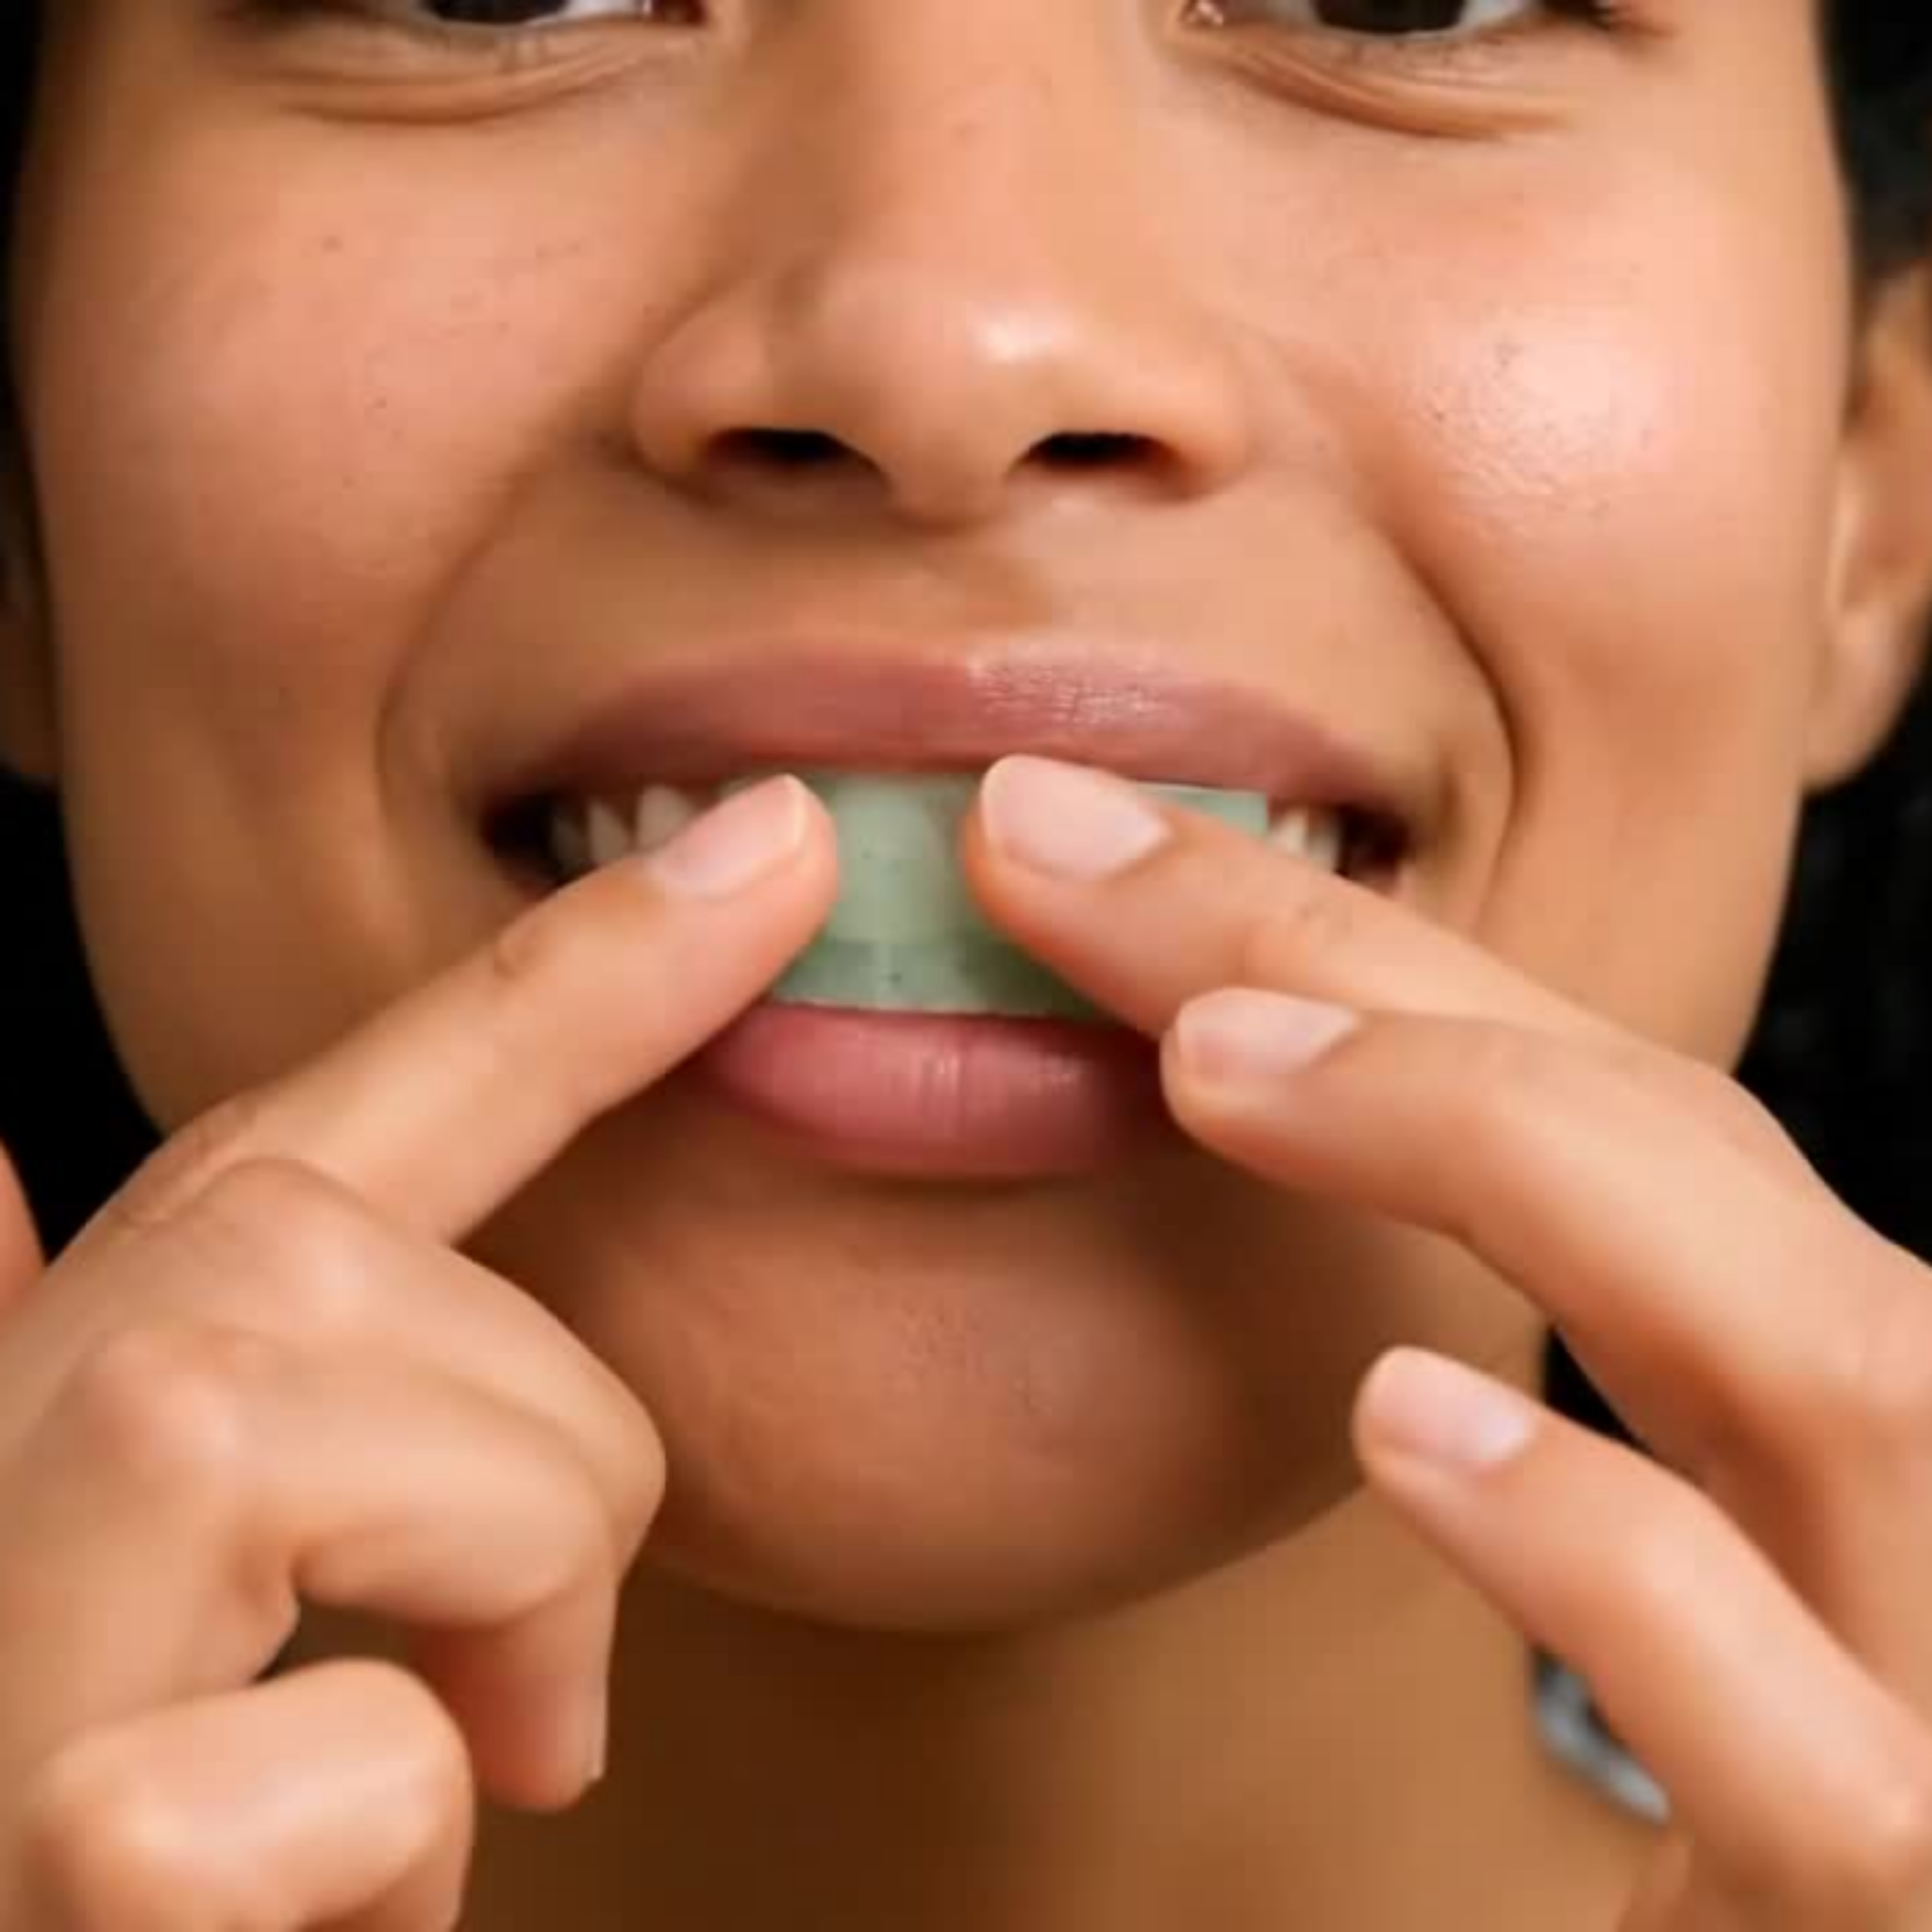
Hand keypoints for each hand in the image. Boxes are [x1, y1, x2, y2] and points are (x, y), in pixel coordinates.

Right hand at [0, 777, 834, 1931]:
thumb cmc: (210, 1874)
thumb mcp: (215, 1624)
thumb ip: (228, 1409)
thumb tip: (19, 1166)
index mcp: (52, 1423)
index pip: (291, 1136)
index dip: (549, 982)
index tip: (774, 848)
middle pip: (301, 1245)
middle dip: (527, 1445)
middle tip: (523, 1681)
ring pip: (305, 1423)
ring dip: (491, 1609)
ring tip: (457, 1773)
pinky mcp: (57, 1852)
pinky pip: (338, 1759)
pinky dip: (399, 1848)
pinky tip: (321, 1924)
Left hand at [967, 754, 1931, 1928]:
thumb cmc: (1690, 1879)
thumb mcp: (1627, 1604)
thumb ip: (1510, 1414)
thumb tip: (1251, 1131)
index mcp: (1842, 1445)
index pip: (1640, 1123)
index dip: (1381, 955)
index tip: (1104, 853)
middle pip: (1701, 1164)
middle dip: (1391, 982)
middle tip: (1074, 861)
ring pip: (1844, 1371)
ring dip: (1518, 1163)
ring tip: (1222, 1058)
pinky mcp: (1897, 1928)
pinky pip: (1812, 1755)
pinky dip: (1611, 1558)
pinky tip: (1406, 1420)